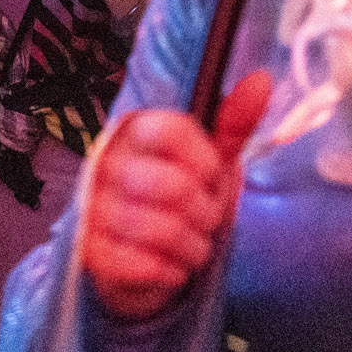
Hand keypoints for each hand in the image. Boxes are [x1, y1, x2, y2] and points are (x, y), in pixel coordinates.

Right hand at [83, 71, 270, 320]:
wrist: (139, 259)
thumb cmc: (178, 202)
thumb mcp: (209, 161)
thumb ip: (232, 123)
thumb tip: (261, 80)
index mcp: (133, 132)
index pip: (170, 130)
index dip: (204, 161)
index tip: (211, 175)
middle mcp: (105, 164)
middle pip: (173, 185)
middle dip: (205, 212)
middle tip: (204, 218)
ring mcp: (93, 208)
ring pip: (163, 230)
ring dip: (192, 246)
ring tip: (191, 244)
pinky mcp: (90, 253)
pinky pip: (145, 265)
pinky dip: (171, 272)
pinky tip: (170, 266)